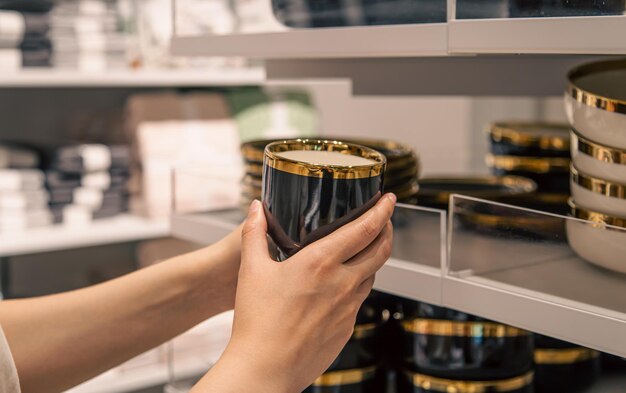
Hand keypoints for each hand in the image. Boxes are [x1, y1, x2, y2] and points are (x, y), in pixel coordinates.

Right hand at [193, 193, 395, 392]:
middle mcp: (342, 283)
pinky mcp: (347, 328)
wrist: (265, 369)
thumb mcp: (251, 269)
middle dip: (387, 230)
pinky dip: (358, 286)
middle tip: (384, 219)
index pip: (365, 229)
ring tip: (364, 250)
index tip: (389, 199)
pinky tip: (342, 286)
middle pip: (381, 250)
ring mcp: (348, 308)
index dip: (383, 210)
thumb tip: (254, 208)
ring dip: (374, 258)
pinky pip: (359, 301)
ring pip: (373, 275)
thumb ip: (254, 234)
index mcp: (321, 262)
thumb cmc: (257, 321)